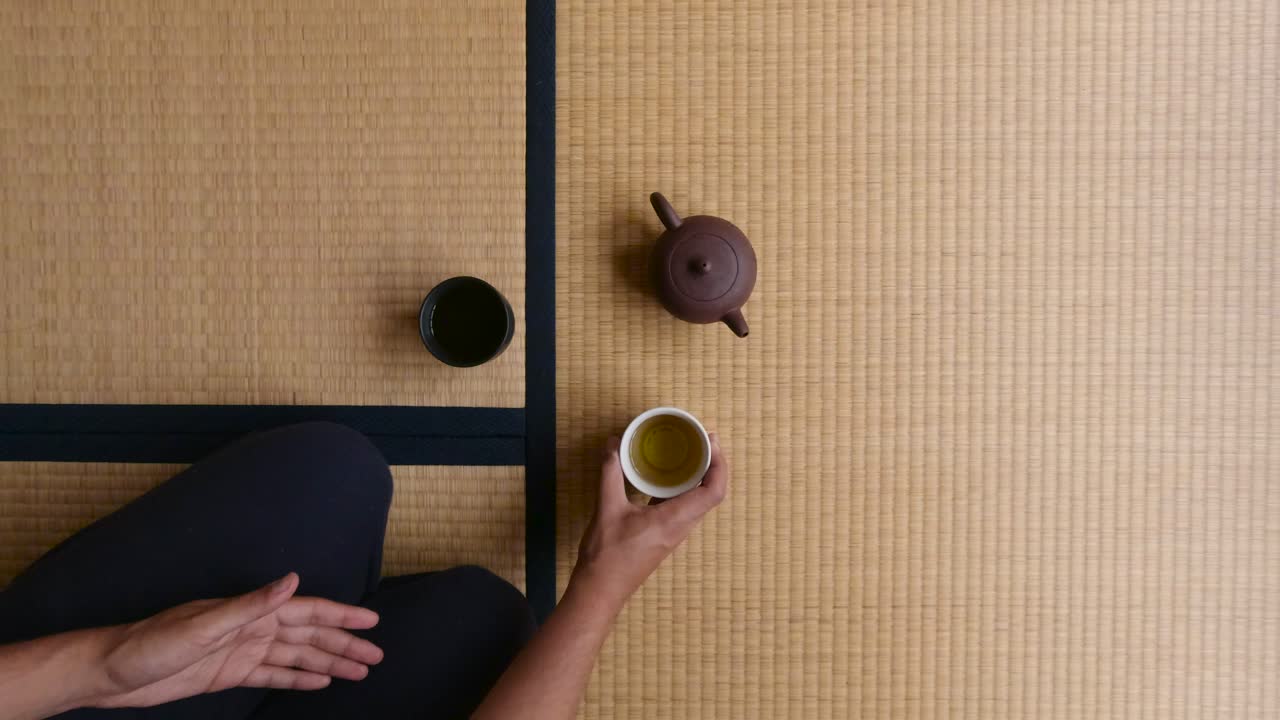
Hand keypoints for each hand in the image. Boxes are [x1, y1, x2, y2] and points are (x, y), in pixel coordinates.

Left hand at [93, 573, 382, 708]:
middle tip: (376, 656)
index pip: (306, 612)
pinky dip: (300, 677)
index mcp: (250, 613)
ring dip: (329, 662)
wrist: (112, 672)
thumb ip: (251, 604)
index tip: (370, 622)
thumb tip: (291, 580)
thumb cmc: (150, 644)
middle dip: (344, 644)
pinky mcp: (229, 674)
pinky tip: (319, 682)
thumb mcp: (204, 625)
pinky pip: (274, 675)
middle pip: (309, 637)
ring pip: (298, 656)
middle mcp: (252, 629)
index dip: (340, 617)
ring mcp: (242, 651)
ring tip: (359, 671)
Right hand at [572, 434, 728, 607]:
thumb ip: (610, 473)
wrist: (601, 590)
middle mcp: (681, 526)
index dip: (720, 465)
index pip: (713, 492)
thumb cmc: (607, 555)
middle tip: (702, 439)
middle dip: (713, 464)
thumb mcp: (606, 508)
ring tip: (690, 452)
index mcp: (674, 519)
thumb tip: (613, 443)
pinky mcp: (664, 534)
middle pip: (711, 494)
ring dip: (700, 476)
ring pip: (698, 501)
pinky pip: (683, 506)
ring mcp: (674, 532)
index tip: (711, 442)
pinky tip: (666, 475)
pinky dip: (682, 487)